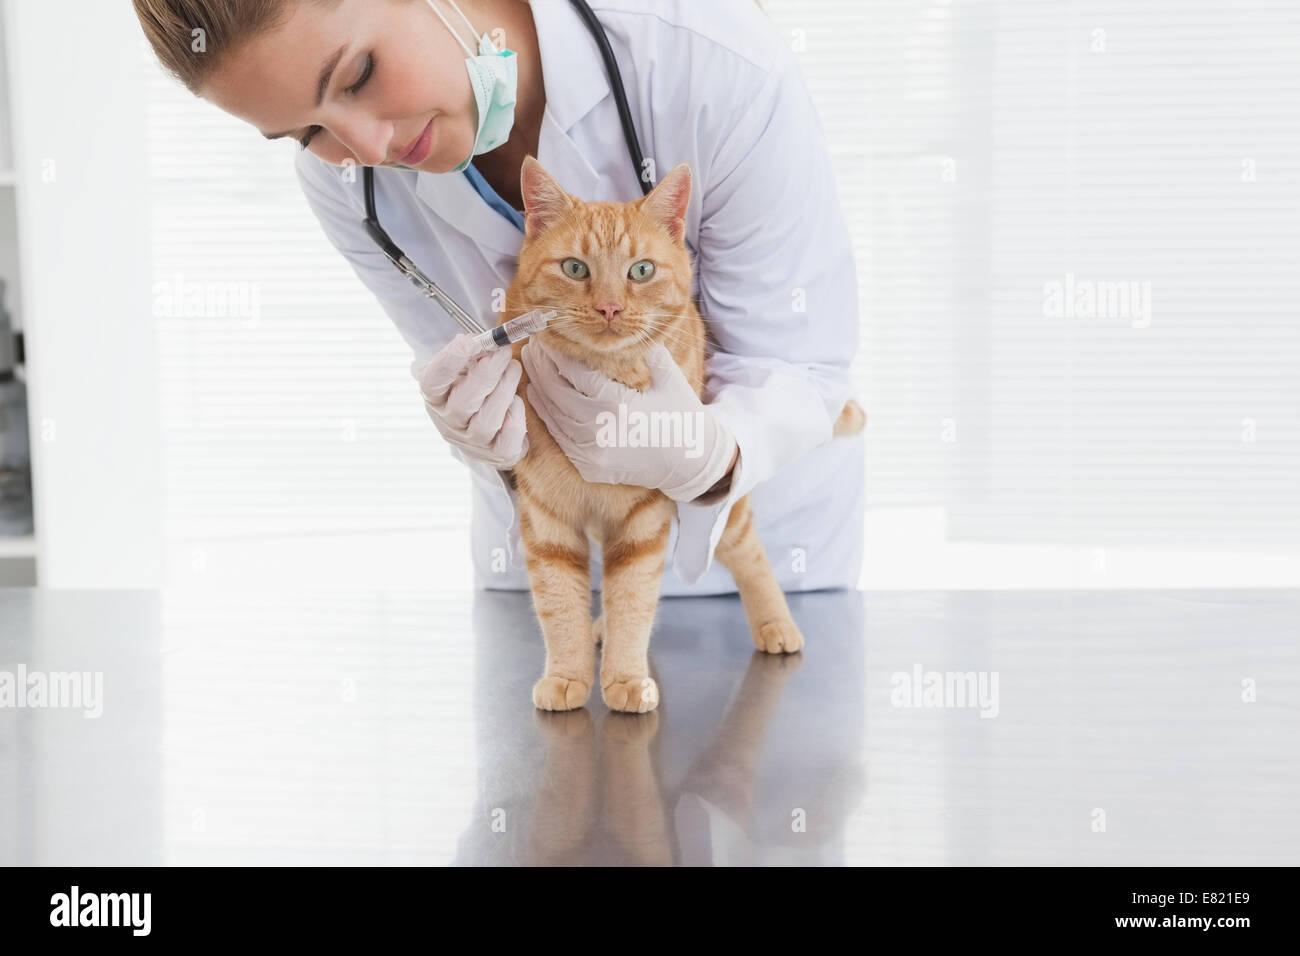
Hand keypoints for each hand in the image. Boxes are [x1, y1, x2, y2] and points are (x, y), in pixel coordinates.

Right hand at [411, 334, 527, 468]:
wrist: (485, 432)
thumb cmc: (474, 390)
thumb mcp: (463, 369)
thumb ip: (469, 355)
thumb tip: (477, 339)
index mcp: (435, 397)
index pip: (432, 382)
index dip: (449, 361)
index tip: (470, 340)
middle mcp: (449, 422)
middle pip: (463, 402)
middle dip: (486, 373)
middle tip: (503, 352)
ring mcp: (472, 441)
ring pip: (486, 421)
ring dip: (504, 390)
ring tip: (514, 368)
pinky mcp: (496, 454)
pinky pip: (507, 439)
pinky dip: (515, 417)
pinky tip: (516, 401)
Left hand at [521, 338, 737, 501]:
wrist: (691, 464)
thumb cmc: (682, 416)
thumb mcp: (669, 377)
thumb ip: (646, 349)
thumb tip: (627, 324)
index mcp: (618, 405)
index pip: (575, 373)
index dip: (557, 354)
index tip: (548, 338)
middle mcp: (599, 431)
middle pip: (557, 393)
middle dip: (541, 368)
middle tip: (532, 348)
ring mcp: (592, 454)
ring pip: (553, 417)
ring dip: (539, 391)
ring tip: (531, 370)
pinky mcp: (591, 468)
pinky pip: (560, 439)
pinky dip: (548, 417)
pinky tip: (541, 400)